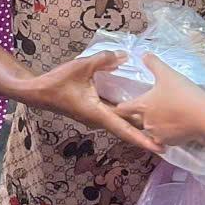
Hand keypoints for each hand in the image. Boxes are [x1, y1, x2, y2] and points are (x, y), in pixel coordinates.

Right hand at [20, 53, 162, 154]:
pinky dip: (126, 117)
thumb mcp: (81, 66)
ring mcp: (95, 118)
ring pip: (120, 124)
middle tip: (166, 140)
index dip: (142, 139)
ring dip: (136, 127)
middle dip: (144, 136)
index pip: (124, 129)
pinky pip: (113, 117)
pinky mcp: (92, 112)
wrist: (38, 92)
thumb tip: (124, 56)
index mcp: (98, 114)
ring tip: (156, 129)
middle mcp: (98, 120)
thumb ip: (104, 60)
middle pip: (126, 130)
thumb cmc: (57, 82)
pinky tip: (136, 110)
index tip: (158, 148)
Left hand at [116, 53, 204, 147]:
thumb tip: (144, 54)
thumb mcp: (167, 73)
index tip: (121, 104)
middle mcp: (146, 122)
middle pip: (137, 120)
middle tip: (154, 107)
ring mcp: (157, 134)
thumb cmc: (183, 93)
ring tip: (167, 115)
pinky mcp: (169, 143)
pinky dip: (168, 132)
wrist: (204, 116)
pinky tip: (176, 124)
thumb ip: (153, 63)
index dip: (121, 105)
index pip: (123, 108)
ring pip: (151, 129)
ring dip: (156, 124)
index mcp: (142, 105)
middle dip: (143, 115)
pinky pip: (164, 138)